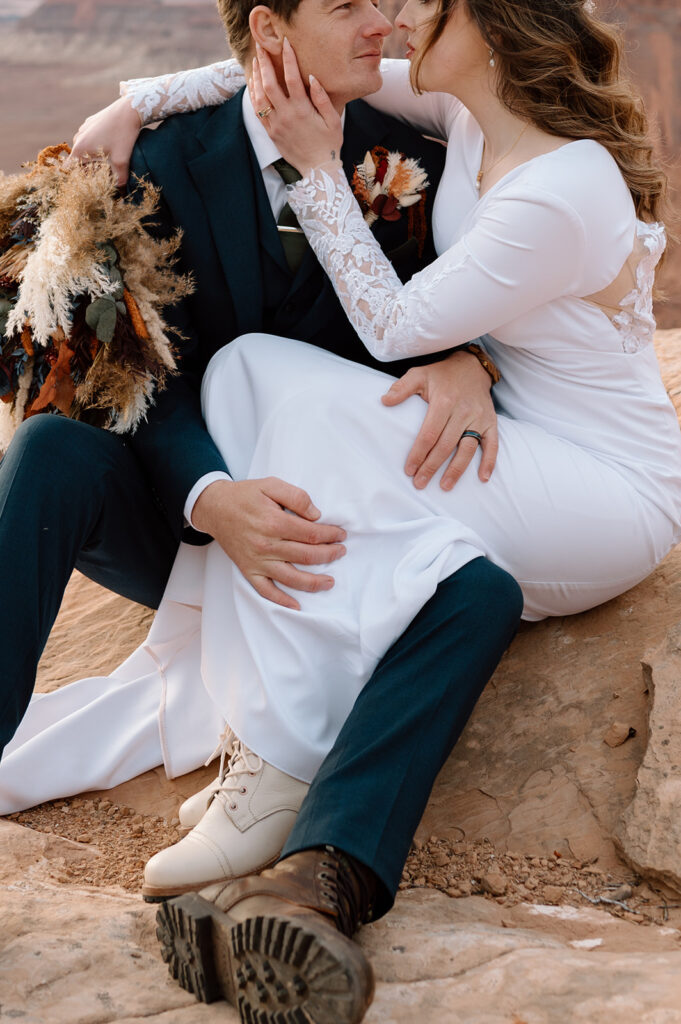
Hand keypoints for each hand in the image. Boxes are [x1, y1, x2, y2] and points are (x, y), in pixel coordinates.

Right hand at [70, 96, 141, 185]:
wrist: (128, 110)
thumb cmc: (123, 136)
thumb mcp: (122, 161)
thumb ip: (119, 180)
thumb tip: (119, 192)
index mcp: (80, 149)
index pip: (69, 170)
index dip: (76, 179)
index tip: (86, 184)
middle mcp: (77, 138)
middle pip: (78, 161)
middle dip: (88, 170)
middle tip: (103, 175)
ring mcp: (83, 129)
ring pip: (84, 150)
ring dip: (93, 158)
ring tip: (108, 162)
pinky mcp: (90, 123)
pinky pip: (90, 139)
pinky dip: (96, 146)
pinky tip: (110, 147)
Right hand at [192, 478, 346, 609]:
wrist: (215, 507)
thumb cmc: (245, 496)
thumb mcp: (271, 484)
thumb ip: (296, 497)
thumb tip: (316, 515)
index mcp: (274, 522)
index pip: (311, 534)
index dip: (330, 535)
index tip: (340, 534)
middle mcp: (267, 545)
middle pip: (306, 556)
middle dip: (329, 555)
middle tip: (341, 552)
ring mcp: (257, 561)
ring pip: (292, 578)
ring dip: (314, 583)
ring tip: (330, 582)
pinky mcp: (248, 570)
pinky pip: (266, 590)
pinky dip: (281, 600)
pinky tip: (296, 605)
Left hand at [249, 38, 342, 175]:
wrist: (318, 170)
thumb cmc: (329, 144)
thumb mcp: (333, 120)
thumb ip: (322, 97)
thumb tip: (311, 77)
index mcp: (302, 109)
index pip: (292, 77)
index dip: (288, 58)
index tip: (286, 43)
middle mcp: (286, 115)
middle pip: (269, 83)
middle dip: (264, 63)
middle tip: (261, 47)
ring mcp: (276, 125)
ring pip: (260, 97)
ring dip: (256, 77)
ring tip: (255, 62)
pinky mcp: (271, 134)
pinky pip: (258, 112)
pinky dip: (253, 96)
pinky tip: (253, 85)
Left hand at [382, 350, 498, 489]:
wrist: (472, 366)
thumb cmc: (441, 375)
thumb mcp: (419, 374)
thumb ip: (402, 387)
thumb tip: (384, 401)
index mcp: (444, 401)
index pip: (429, 434)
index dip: (418, 453)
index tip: (409, 470)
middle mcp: (463, 411)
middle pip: (446, 445)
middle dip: (432, 467)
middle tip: (420, 483)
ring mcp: (479, 418)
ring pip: (468, 449)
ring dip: (456, 470)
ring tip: (445, 486)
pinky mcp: (491, 422)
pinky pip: (492, 444)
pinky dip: (489, 462)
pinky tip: (483, 478)